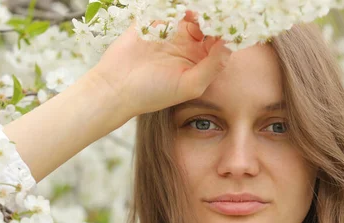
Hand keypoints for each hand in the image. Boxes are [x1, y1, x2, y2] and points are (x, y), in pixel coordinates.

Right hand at [91, 10, 232, 118]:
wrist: (115, 88)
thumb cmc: (152, 93)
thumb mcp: (189, 85)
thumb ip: (213, 66)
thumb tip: (229, 43)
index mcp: (198, 62)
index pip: (220, 42)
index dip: (225, 30)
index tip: (226, 22)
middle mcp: (186, 46)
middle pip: (207, 23)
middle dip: (211, 16)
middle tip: (209, 11)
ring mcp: (169, 32)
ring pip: (189, 12)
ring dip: (194, 9)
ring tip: (191, 12)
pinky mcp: (151, 22)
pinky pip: (166, 8)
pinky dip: (174, 5)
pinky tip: (178, 8)